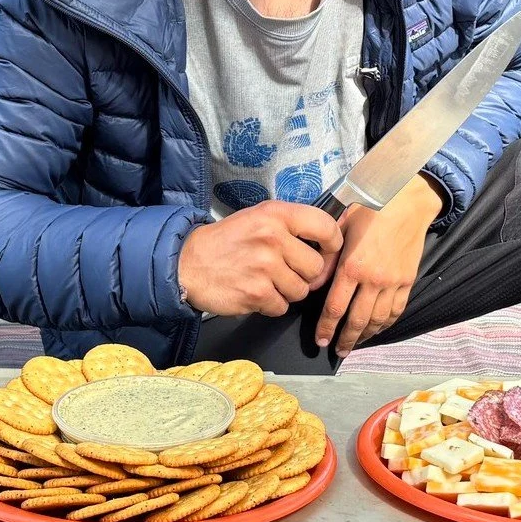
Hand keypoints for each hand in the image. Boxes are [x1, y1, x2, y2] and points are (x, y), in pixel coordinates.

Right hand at [178, 201, 343, 316]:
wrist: (187, 263)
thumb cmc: (227, 241)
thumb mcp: (258, 218)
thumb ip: (291, 227)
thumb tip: (327, 243)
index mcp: (276, 214)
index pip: (326, 226)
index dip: (333, 244)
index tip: (328, 252)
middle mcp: (273, 237)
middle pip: (316, 267)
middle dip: (305, 275)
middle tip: (285, 272)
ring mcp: (265, 266)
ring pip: (301, 290)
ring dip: (287, 291)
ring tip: (266, 281)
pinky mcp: (256, 293)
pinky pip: (282, 307)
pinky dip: (270, 305)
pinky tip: (255, 292)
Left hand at [316, 175, 444, 357]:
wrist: (407, 202)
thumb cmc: (370, 209)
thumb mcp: (340, 227)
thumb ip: (326, 257)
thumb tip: (314, 282)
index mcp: (353, 266)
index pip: (335, 308)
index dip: (326, 327)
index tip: (319, 340)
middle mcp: (374, 280)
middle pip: (357, 321)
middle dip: (345, 339)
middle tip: (336, 350)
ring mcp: (393, 283)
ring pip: (377, 320)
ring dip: (364, 336)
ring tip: (354, 344)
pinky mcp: (407, 281)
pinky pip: (396, 311)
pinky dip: (385, 324)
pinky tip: (376, 329)